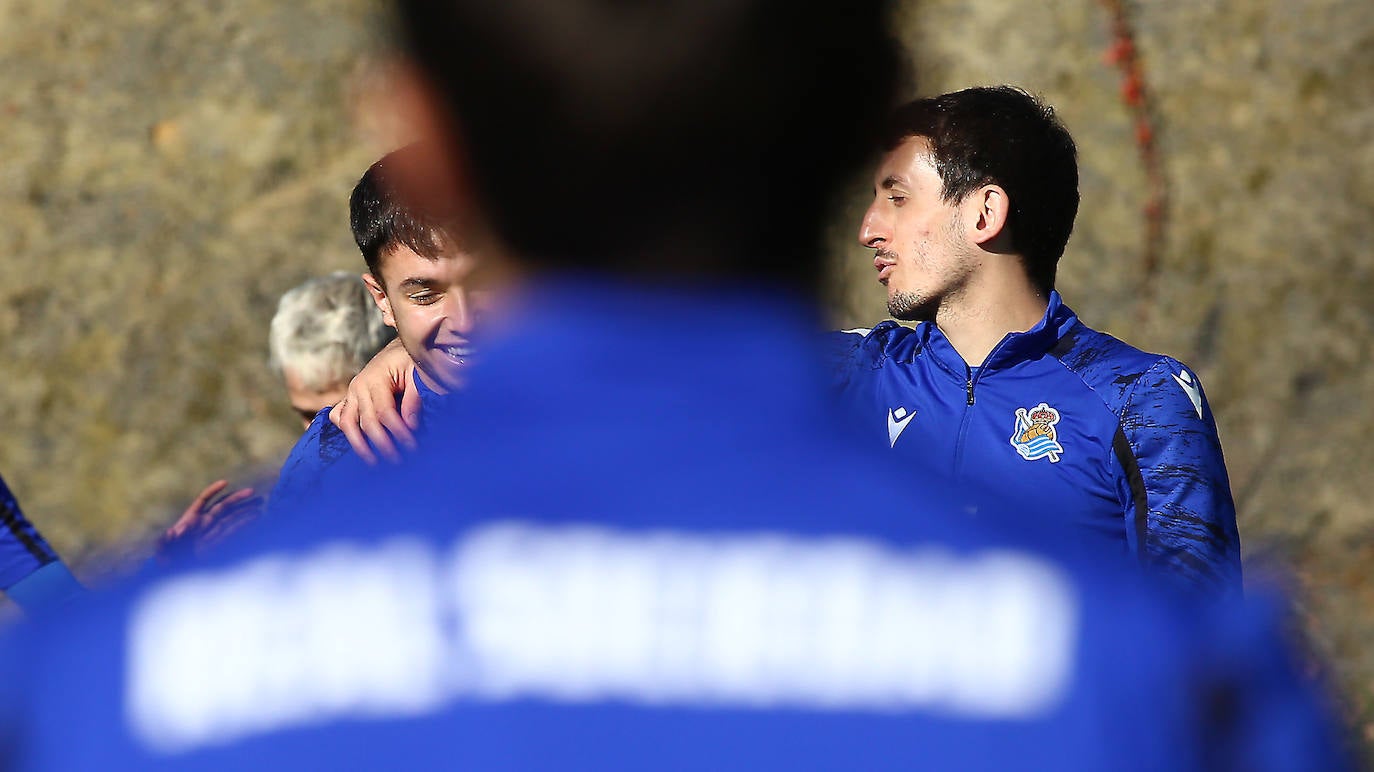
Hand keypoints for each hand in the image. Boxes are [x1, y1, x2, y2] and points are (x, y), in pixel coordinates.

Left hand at [158, 480, 262, 559]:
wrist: (173, 573)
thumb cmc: (165, 560)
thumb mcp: (162, 550)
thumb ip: (164, 541)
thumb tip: (173, 530)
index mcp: (190, 519)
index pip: (203, 500)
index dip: (214, 490)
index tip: (226, 483)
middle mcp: (203, 523)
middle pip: (222, 506)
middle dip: (237, 498)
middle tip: (253, 492)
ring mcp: (212, 533)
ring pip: (231, 517)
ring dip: (245, 510)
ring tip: (260, 504)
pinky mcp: (218, 544)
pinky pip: (233, 531)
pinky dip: (244, 525)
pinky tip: (255, 519)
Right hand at [328, 337, 422, 463]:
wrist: (398, 349)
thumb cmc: (410, 361)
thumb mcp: (417, 373)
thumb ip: (414, 397)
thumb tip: (410, 424)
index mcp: (375, 378)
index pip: (384, 412)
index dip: (398, 431)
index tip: (412, 446)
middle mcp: (358, 387)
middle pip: (366, 422)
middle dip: (382, 444)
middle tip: (398, 461)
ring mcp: (351, 393)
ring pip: (347, 423)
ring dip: (360, 445)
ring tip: (374, 463)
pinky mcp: (349, 399)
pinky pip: (338, 416)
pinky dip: (345, 431)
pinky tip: (357, 445)